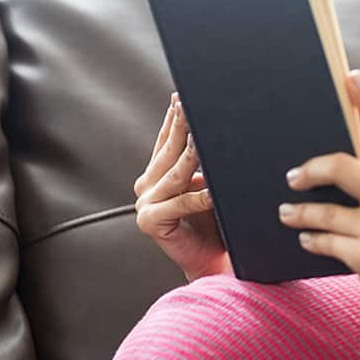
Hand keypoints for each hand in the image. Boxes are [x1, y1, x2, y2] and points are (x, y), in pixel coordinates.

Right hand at [134, 92, 231, 281]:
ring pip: (175, 175)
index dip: (172, 120)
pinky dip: (199, 197)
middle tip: (190, 105)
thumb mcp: (206, 186)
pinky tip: (213, 191)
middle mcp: (145, 187)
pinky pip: (181, 204)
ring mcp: (145, 205)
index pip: (165, 142)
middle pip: (168, 153)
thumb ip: (202, 164)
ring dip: (192, 156)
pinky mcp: (151, 222)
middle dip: (181, 127)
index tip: (180, 97)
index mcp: (154, 176)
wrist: (211, 262)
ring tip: (203, 139)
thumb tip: (213, 133)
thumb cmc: (214, 224)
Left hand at [279, 70, 359, 338]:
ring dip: (299, 211)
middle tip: (295, 175)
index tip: (352, 77)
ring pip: (323, 210)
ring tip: (287, 212)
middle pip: (341, 166)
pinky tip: (307, 240)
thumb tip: (358, 178)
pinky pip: (325, 241)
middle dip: (310, 168)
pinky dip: (312, 240)